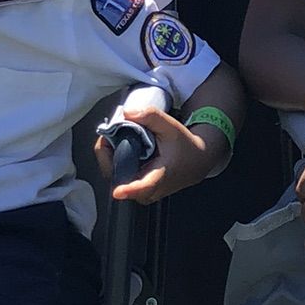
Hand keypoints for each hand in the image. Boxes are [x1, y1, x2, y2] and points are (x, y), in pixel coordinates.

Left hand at [98, 106, 225, 203]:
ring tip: (117, 137)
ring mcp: (141, 192)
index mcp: (160, 178)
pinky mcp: (136, 189)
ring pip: (114, 176)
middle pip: (118, 178)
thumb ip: (150, 116)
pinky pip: (117, 174)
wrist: (196, 160)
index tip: (118, 192)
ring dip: (110, 156)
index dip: (129, 190)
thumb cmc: (184, 146)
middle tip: (110, 133)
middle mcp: (148, 190)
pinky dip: (114, 159)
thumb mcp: (171, 127)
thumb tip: (126, 113)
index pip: (143, 188)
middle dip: (108, 155)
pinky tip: (121, 146)